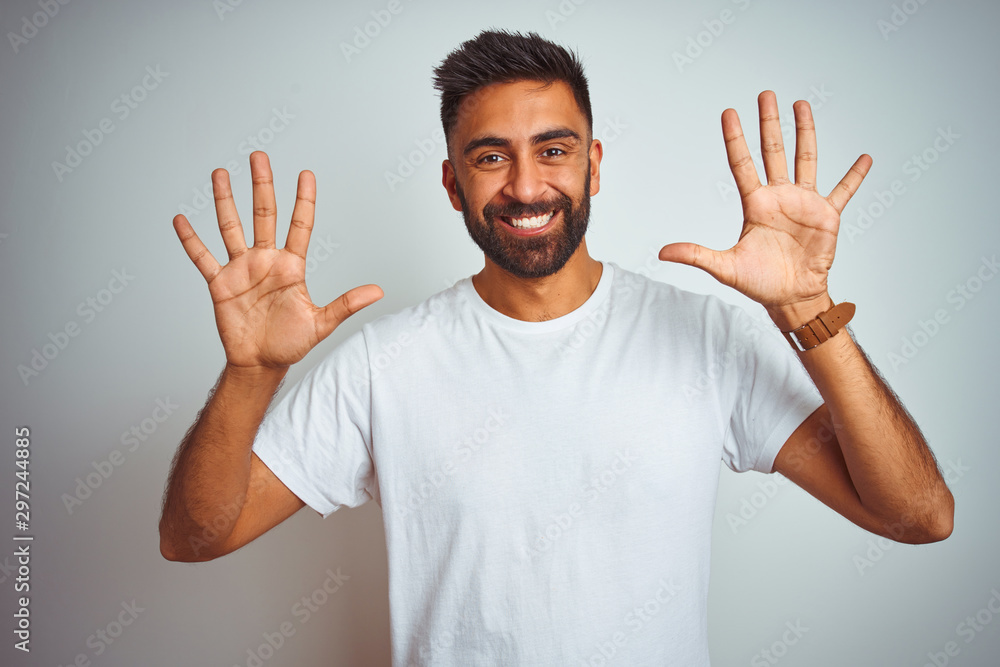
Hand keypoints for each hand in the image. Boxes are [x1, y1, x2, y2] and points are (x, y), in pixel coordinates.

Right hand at [172, 151, 382, 368]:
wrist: (260, 364)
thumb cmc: (290, 343)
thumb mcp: (321, 323)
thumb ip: (346, 304)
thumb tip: (378, 292)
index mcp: (291, 266)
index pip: (299, 225)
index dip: (303, 200)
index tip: (305, 174)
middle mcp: (266, 261)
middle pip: (263, 215)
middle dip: (261, 185)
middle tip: (259, 156)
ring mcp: (241, 269)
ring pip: (231, 227)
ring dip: (225, 201)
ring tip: (220, 173)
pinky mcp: (220, 283)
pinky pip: (203, 257)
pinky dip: (191, 240)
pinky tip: (181, 219)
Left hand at [658, 91, 871, 328]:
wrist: (790, 299)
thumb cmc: (759, 283)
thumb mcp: (724, 267)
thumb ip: (696, 255)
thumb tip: (662, 253)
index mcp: (755, 204)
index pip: (742, 164)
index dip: (735, 139)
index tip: (729, 112)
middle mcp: (779, 197)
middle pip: (772, 151)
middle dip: (769, 123)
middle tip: (765, 94)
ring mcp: (804, 203)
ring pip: (805, 159)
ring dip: (805, 132)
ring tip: (802, 105)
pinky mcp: (827, 215)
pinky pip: (844, 191)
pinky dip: (855, 176)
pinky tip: (866, 157)